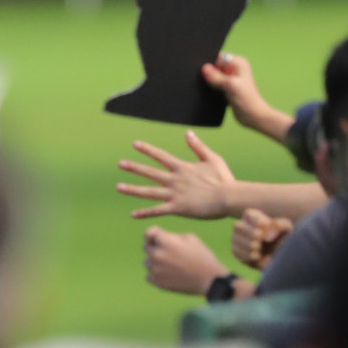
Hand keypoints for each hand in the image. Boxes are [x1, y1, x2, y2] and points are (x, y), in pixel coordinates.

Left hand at [116, 131, 237, 219]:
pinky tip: (133, 215)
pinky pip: (157, 211)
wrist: (228, 198)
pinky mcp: (177, 208)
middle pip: (150, 172)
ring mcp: (174, 194)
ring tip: (118, 187)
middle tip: (120, 164)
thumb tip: (187, 133)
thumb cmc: (224, 179)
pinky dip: (145, 213)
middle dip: (134, 167)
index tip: (135, 144)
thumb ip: (198, 147)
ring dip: (133, 189)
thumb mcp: (212, 158)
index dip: (147, 150)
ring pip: (149, 192)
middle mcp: (175, 180)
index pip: (160, 156)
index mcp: (182, 167)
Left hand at [143, 225, 231, 295]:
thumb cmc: (201, 256)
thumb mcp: (191, 238)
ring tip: (171, 265)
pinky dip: (156, 274)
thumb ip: (171, 236)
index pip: (148, 233)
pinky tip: (169, 274)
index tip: (158, 237)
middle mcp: (157, 255)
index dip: (153, 233)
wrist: (209, 280)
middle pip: (146, 247)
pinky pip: (148, 275)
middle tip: (169, 253)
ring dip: (155, 262)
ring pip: (147, 262)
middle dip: (155, 247)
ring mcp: (155, 269)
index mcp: (165, 242)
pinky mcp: (156, 282)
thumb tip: (159, 238)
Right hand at [201, 52, 289, 137]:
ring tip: (203, 86)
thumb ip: (217, 76)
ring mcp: (230, 78)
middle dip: (207, 72)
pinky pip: (215, 84)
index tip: (198, 69)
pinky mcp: (227, 88)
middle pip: (215, 66)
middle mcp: (234, 69)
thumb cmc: (247, 100)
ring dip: (209, 81)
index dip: (208, 62)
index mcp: (238, 63)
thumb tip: (204, 68)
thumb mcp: (230, 86)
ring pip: (214, 76)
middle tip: (199, 79)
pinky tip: (207, 92)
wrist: (253, 116)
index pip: (218, 57)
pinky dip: (211, 87)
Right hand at [231, 208, 293, 269]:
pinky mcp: (236, 251)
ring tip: (259, 248)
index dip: (256, 221)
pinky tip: (257, 256)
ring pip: (235, 239)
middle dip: (250, 233)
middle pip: (238, 226)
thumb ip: (280, 226)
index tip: (267, 226)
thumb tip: (266, 236)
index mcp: (254, 216)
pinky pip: (237, 252)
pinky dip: (247, 255)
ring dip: (249, 245)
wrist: (282, 254)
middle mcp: (243, 225)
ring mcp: (237, 238)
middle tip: (260, 239)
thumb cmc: (284, 237)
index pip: (248, 215)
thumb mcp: (287, 229)